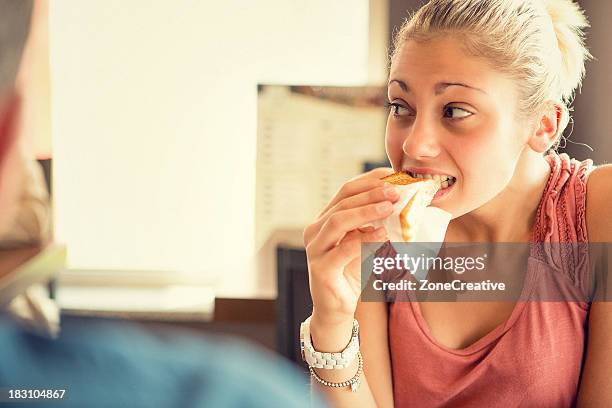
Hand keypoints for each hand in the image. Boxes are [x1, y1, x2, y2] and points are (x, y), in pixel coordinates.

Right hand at [303, 167, 398, 325]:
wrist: (336, 308)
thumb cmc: (351, 273)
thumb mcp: (364, 243)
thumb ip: (374, 225)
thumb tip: (401, 203)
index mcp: (324, 219)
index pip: (345, 191)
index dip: (369, 181)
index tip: (392, 176)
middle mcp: (315, 230)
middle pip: (342, 202)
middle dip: (371, 193)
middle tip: (396, 190)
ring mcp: (315, 249)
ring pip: (338, 221)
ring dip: (366, 211)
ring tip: (389, 207)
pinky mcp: (321, 269)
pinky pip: (343, 249)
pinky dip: (365, 239)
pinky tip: (382, 235)